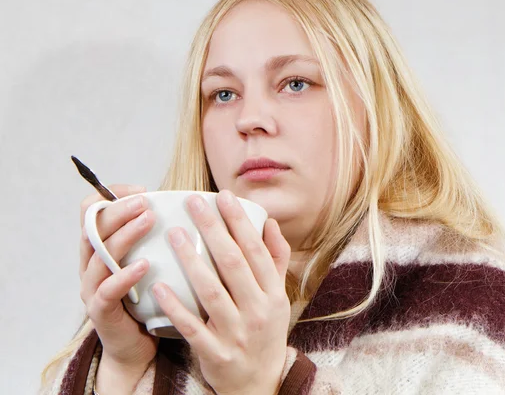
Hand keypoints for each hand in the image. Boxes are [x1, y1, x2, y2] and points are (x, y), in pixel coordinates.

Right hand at [79, 184, 158, 369]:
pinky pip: (107, 291)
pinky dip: (125, 276)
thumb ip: (160, 234)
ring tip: (148, 220)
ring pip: (99, 255)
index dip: (113, 195)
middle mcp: (90, 263)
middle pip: (93, 227)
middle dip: (120, 209)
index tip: (142, 190)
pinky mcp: (100, 311)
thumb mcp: (153, 259)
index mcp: (100, 246)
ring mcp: (92, 287)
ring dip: (124, 234)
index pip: (94, 210)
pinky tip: (144, 265)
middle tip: (146, 201)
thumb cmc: (150, 297)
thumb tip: (196, 205)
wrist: (137, 346)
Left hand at [151, 190, 290, 394]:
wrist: (260, 383)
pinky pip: (192, 327)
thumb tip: (269, 222)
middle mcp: (258, 310)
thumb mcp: (277, 295)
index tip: (223, 197)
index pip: (256, 250)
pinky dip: (176, 306)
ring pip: (211, 291)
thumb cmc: (265, 330)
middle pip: (233, 264)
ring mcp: (237, 333)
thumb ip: (276, 259)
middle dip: (212, 229)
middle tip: (192, 202)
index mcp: (273, 293)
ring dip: (190, 260)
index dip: (239, 222)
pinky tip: (159, 286)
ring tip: (171, 233)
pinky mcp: (216, 353)